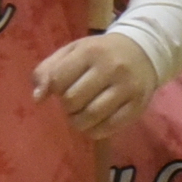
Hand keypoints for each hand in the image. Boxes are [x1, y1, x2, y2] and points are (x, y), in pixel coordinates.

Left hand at [33, 30, 161, 138]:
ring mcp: (128, 87)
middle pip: (73, 100)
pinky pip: (110, 127)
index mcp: (90, 52)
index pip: (58, 80)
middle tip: (71, 103)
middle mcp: (112, 68)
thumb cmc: (99, 53)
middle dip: (66, 106)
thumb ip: (48, 71)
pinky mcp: (139, 105)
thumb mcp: (71, 52)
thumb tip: (37, 98)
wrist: (144, 50)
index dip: (53, 89)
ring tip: (80, 114)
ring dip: (78, 121)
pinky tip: (93, 123)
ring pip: (91, 115)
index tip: (61, 88)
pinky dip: (95, 131)